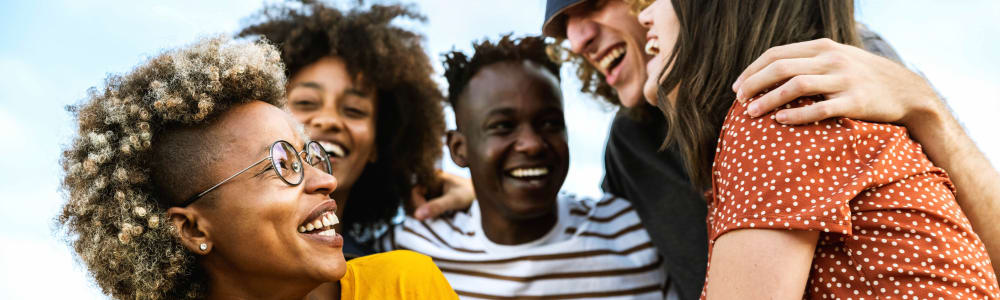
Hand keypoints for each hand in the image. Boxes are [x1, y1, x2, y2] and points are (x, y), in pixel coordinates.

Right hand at [409, 171, 473, 219]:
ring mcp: (436, 190)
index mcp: (433, 176)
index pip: (415, 191)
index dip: (417, 203)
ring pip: (425, 203)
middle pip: (419, 198)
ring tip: (441, 216)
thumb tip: (416, 215)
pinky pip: (432, 207)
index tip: (425, 214)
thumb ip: (436, 206)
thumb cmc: (470, 193)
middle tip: (435, 216)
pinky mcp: (441, 198)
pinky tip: (443, 215)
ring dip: (430, 212)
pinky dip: (435, 213)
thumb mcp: (453, 200)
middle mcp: (432, 182)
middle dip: (424, 209)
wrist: (485, 194)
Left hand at [732, 38, 942, 126]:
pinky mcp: (855, 101)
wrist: (908, 91)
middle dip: (754, 84)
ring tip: (751, 113)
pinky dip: (797, 115)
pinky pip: (820, 108)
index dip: (752, 70)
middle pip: (781, 68)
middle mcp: (831, 59)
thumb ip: (808, 61)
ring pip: (796, 86)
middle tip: (739, 101)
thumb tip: (769, 73)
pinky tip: (780, 121)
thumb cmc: (864, 77)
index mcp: (822, 47)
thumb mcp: (837, 59)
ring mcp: (844, 79)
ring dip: (768, 99)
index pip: (776, 54)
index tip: (738, 87)